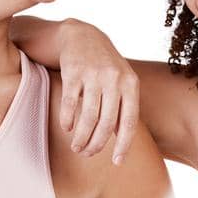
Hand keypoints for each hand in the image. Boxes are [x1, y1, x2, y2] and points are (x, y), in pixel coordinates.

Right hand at [57, 19, 139, 164]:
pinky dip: (68, 120)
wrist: (82, 35)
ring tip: (76, 147)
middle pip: (106, 123)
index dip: (123, 145)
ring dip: (81, 137)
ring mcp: (94, 75)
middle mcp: (114, 79)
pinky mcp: (73, 72)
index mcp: (130, 84)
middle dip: (96, 144)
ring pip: (88, 117)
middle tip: (87, 154)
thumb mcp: (121, 81)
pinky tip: (66, 128)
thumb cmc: (104, 65)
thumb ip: (123, 107)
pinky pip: (70, 104)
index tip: (116, 162)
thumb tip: (122, 140)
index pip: (129, 122)